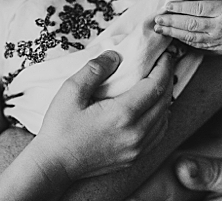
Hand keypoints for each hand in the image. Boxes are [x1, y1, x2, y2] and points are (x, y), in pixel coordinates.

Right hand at [29, 47, 175, 182]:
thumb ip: (95, 69)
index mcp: (122, 115)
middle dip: (167, 78)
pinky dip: (161, 117)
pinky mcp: (133, 158)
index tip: (164, 55)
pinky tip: (152, 108)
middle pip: (165, 100)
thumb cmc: (60, 129)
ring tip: (157, 83)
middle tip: (163, 63)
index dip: (164, 67)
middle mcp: (135, 133)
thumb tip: (115, 56)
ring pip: (164, 118)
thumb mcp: (71, 92)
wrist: (54, 165)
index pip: (156, 85)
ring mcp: (136, 149)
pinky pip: (158, 134)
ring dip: (165, 98)